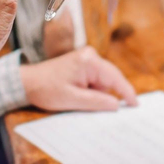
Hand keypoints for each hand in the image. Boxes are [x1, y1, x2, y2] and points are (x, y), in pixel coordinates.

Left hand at [20, 46, 137, 111]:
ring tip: (78, 99)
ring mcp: (87, 58)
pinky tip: (79, 95)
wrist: (27, 81)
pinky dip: (92, 90)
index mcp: (89, 61)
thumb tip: (117, 105)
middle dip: (105, 94)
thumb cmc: (46, 88)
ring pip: (103, 81)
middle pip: (110, 78)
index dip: (127, 91)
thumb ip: (96, 101)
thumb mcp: (72, 99)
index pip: (115, 77)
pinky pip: (95, 79)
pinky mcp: (83, 64)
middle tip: (99, 108)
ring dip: (96, 93)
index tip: (136, 105)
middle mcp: (90, 55)